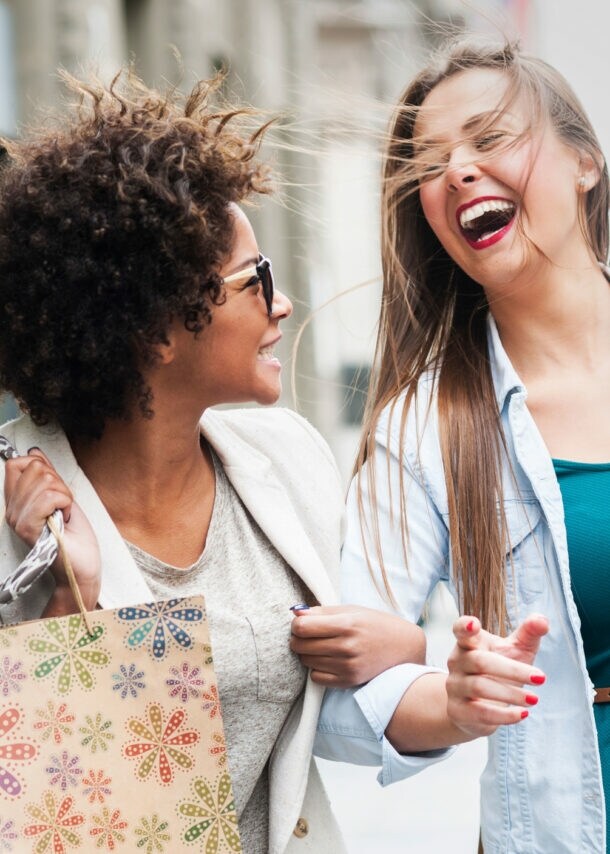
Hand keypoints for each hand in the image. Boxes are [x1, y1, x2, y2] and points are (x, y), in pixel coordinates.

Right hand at [4, 449, 100, 612]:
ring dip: (65, 495)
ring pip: (45, 480)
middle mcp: (12, 511)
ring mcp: (18, 520)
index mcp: (17, 503)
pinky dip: (65, 503)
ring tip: (64, 514)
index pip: (16, 464)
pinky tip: (64, 518)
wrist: (83, 566)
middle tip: (63, 505)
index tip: (55, 486)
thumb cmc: (75, 538)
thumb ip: (47, 476)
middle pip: (34, 468)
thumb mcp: (62, 498)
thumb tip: (34, 453)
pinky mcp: (28, 528)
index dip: (41, 465)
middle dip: (58, 482)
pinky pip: (50, 496)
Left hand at [290, 604, 425, 687]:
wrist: (404, 647)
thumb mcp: (351, 610)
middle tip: (307, 635)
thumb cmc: (376, 624)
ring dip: (307, 653)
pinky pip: (316, 678)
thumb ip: (322, 612)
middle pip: (301, 645)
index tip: (301, 623)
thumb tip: (295, 612)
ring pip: (306, 661)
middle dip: (298, 639)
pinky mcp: (349, 681)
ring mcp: (348, 666)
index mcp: (347, 624)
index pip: (303, 627)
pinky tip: (327, 660)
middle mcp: (347, 646)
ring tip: (320, 646)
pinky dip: (316, 669)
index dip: (296, 624)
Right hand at [446, 614, 548, 738]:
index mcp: (469, 642)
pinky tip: (522, 714)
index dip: (465, 626)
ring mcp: (455, 686)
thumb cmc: (500, 671)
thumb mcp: (516, 651)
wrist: (478, 705)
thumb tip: (542, 620)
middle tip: (541, 678)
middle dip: (513, 670)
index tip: (474, 624)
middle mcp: (457, 661)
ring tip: (534, 699)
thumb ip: (528, 634)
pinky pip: (480, 712)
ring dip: (511, 694)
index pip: (461, 630)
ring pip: (479, 687)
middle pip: (480, 661)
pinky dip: (504, 715)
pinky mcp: (458, 710)